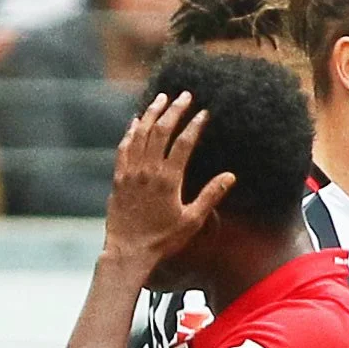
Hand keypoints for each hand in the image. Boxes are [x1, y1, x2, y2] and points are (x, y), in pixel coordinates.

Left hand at [102, 91, 233, 269]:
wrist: (128, 252)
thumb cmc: (162, 239)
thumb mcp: (192, 220)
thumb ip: (210, 196)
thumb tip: (230, 176)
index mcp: (168, 179)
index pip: (184, 142)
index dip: (194, 124)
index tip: (204, 112)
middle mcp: (148, 171)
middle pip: (161, 132)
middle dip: (174, 110)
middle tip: (184, 96)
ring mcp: (130, 173)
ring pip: (140, 135)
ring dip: (151, 114)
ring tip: (160, 98)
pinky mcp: (118, 179)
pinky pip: (123, 149)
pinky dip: (130, 133)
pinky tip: (135, 121)